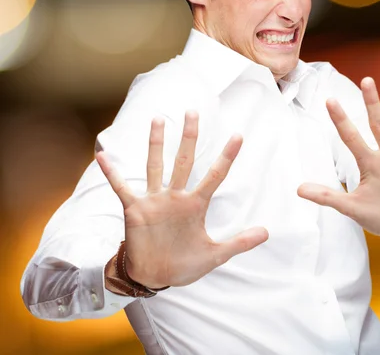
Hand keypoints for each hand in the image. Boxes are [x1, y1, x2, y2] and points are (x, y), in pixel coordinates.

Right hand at [96, 111, 267, 288]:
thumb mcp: (215, 255)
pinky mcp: (134, 209)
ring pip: (156, 166)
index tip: (238, 136)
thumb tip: (267, 233)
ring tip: (158, 119)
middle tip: (193, 111)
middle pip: (184, 160)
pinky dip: (112, 172)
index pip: (215, 175)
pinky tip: (103, 155)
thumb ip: (239, 243)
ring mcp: (154, 201)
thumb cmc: (184, 264)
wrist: (154, 277)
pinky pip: (121, 187)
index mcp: (196, 205)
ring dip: (156, 144)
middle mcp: (175, 197)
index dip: (227, 157)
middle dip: (189, 137)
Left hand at [298, 78, 379, 240]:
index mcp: (368, 163)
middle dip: (371, 103)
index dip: (341, 120)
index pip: (351, 137)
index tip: (329, 100)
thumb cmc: (379, 216)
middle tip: (366, 80)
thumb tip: (298, 190)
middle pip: (378, 124)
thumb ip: (327, 197)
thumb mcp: (352, 208)